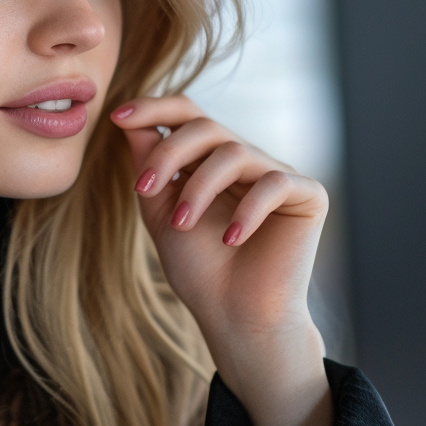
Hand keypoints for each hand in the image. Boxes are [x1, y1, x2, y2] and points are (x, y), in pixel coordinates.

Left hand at [111, 95, 332, 425]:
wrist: (235, 317)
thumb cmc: (200, 269)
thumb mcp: (161, 212)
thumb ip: (149, 166)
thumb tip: (129, 119)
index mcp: (212, 160)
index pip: (188, 115)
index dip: (154, 108)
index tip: (117, 115)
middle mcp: (247, 160)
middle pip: (206, 126)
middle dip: (169, 153)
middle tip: (145, 189)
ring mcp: (278, 175)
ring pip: (234, 151)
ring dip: (199, 187)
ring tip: (183, 226)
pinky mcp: (308, 195)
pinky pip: (274, 183)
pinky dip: (247, 210)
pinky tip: (231, 240)